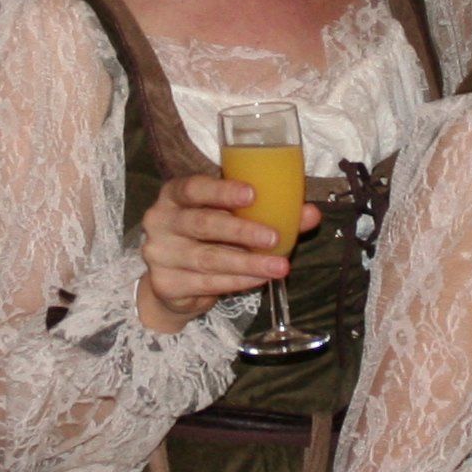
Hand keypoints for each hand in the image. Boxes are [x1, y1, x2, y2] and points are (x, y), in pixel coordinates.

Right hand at [135, 175, 316, 335]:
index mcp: (174, 195)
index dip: (222, 190)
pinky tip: (260, 279)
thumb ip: (269, 212)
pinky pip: (208, 283)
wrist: (173, 281)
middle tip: (274, 238)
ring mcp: (159, 254)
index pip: (193, 187)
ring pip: (208, 259)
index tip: (253, 194)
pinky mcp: (165, 283)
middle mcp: (160, 220)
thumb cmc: (208, 237)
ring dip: (247, 263)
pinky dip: (238, 282)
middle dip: (242, 231)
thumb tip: (311, 214)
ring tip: (279, 266)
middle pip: (202, 224)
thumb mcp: (231, 218)